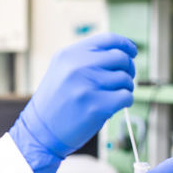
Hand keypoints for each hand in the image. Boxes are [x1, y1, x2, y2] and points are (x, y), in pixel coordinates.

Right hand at [9, 33, 136, 172]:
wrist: (40, 132)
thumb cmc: (54, 104)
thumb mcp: (61, 71)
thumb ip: (85, 59)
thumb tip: (121, 54)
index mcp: (69, 55)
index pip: (107, 39)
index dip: (125, 45)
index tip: (132, 52)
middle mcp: (77, 66)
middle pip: (120, 58)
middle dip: (128, 69)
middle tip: (124, 80)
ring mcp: (87, 86)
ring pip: (125, 79)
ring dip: (126, 88)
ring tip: (113, 96)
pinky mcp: (96, 106)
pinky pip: (126, 97)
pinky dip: (125, 101)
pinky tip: (114, 107)